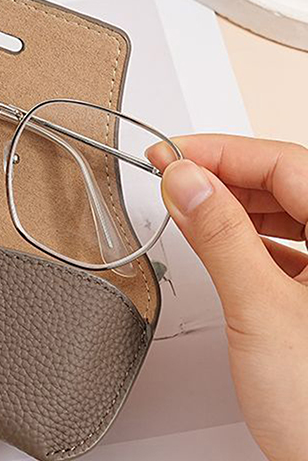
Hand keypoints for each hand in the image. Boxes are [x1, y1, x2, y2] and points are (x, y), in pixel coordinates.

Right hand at [148, 135, 307, 460]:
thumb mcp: (259, 309)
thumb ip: (221, 236)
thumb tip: (188, 181)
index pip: (288, 164)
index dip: (223, 151)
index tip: (171, 153)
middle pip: (289, 184)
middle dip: (225, 175)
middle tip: (172, 174)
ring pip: (289, 215)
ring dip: (235, 206)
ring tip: (189, 204)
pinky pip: (287, 249)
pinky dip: (248, 240)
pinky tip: (220, 244)